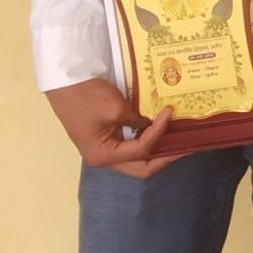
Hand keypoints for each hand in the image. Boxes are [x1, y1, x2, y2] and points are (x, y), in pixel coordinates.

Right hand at [46, 78, 180, 178]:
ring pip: (136, 160)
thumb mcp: (117, 109)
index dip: (158, 133)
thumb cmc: (89, 97)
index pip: (140, 151)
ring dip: (156, 150)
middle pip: (140, 168)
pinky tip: (158, 131)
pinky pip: (130, 146)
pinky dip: (145, 140)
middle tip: (184, 147)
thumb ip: (138, 121)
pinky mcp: (106, 139)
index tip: (169, 113)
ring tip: (176, 140)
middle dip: (163, 158)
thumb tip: (153, 124)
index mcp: (103, 156)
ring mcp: (104, 150)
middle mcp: (103, 159)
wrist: (67, 84)